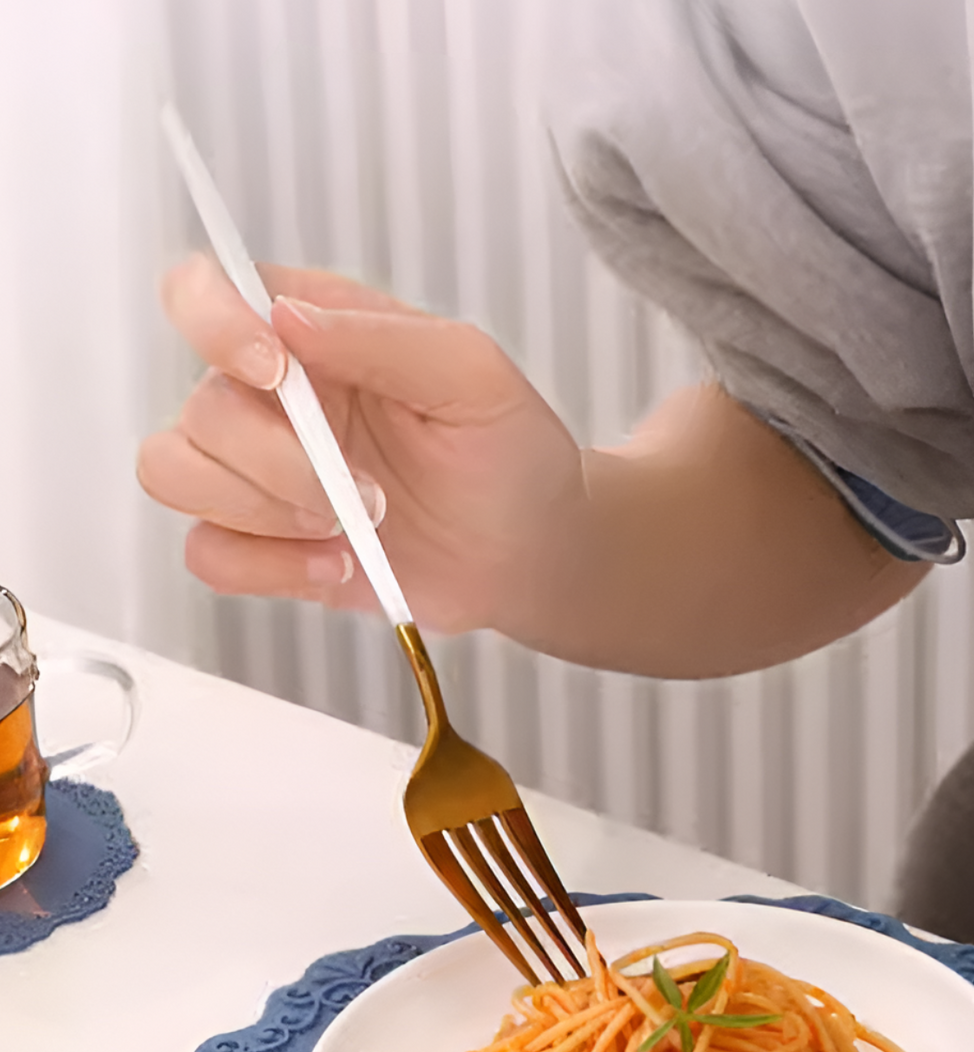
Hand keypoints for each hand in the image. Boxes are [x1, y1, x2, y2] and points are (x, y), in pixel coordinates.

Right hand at [137, 253, 587, 631]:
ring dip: (261, 512)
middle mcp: (266, 397)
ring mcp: (256, 473)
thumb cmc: (508, 450)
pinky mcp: (262, 544)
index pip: (204, 292)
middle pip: (198, 409)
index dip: (213, 323)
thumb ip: (383, 338)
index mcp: (307, 331)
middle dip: (277, 462)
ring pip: (176, 474)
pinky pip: (206, 552)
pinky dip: (263, 567)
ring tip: (348, 532)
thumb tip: (285, 316)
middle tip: (367, 496)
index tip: (276, 371)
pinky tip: (334, 568)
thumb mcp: (472, 375)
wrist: (527, 551)